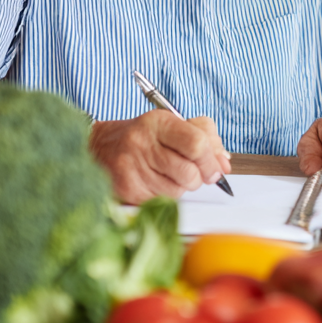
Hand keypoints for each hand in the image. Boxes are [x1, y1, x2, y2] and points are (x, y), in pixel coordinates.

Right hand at [90, 110, 232, 203]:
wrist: (98, 147)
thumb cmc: (144, 137)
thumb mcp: (174, 125)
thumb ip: (206, 138)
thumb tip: (224, 164)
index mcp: (159, 122)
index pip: (196, 143)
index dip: (211, 160)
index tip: (216, 167)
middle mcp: (142, 143)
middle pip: (189, 172)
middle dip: (200, 177)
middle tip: (196, 174)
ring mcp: (132, 167)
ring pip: (178, 190)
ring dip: (182, 186)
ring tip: (171, 174)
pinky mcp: (126, 189)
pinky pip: (162, 200)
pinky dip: (166, 195)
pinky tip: (156, 182)